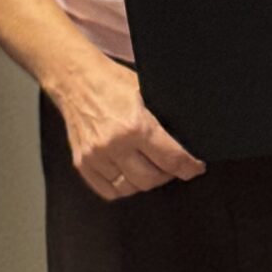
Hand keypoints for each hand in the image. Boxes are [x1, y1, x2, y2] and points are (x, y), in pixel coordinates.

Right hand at [55, 53, 204, 202]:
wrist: (76, 81)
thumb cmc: (113, 82)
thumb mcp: (147, 91)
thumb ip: (164, 116)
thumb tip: (186, 137)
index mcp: (136, 126)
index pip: (171, 159)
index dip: (189, 167)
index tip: (196, 168)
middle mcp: (114, 145)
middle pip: (151, 179)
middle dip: (168, 175)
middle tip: (173, 166)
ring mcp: (96, 157)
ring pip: (130, 188)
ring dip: (145, 182)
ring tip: (152, 169)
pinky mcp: (82, 164)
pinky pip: (108, 191)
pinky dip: (123, 188)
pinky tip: (130, 176)